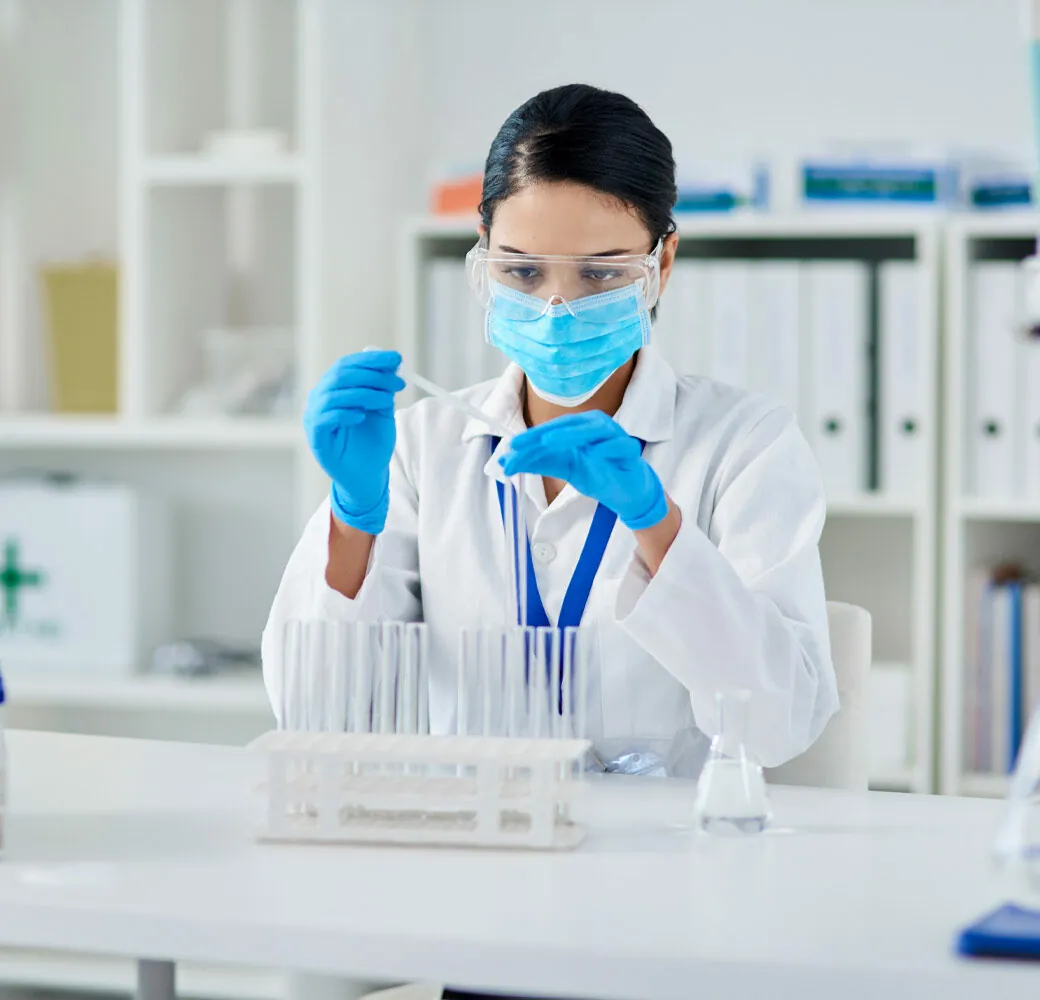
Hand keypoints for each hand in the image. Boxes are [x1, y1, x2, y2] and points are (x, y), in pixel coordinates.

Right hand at [304, 350, 404, 534]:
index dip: (371, 359)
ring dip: (363, 393)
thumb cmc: (372, 443)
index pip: (348, 365)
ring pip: (333, 395)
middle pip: (340, 375)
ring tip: (385, 400)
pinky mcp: (316, 438)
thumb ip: (383, 389)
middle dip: (372, 375)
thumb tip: (392, 363)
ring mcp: (315, 418)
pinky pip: (325, 418)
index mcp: (335, 389)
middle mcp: (320, 399)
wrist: (368, 476)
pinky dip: (345, 413)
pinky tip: (362, 417)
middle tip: (397, 382)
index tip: (396, 359)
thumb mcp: (382, 411)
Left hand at [499, 411, 668, 529]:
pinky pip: (622, 446)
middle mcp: (597, 427)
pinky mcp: (631, 452)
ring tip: (549, 440)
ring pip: (595, 429)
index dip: (531, 437)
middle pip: (568, 425)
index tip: (511, 448)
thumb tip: (506, 462)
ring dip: (571, 433)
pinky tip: (595, 451)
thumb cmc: (597, 473)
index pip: (553, 428)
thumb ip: (538, 463)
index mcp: (580, 427)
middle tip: (522, 444)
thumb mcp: (563, 468)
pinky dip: (609, 447)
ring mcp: (615, 437)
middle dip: (543, 435)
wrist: (626, 492)